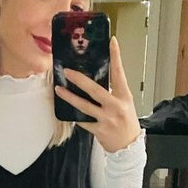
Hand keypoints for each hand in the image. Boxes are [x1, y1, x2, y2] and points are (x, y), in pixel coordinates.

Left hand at [54, 36, 141, 153]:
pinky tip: (65, 109)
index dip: (116, 56)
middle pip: (95, 89)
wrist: (129, 146)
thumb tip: (94, 78)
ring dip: (69, 97)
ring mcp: (107, 119)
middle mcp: (116, 106)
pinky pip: (83, 121)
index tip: (112, 41)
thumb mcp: (124, 103)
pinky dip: (74, 115)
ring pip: (84, 106)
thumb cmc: (126, 122)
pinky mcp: (99, 130)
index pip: (119, 72)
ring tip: (58, 89)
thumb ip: (112, 91)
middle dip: (79, 79)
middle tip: (67, 71)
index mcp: (124, 96)